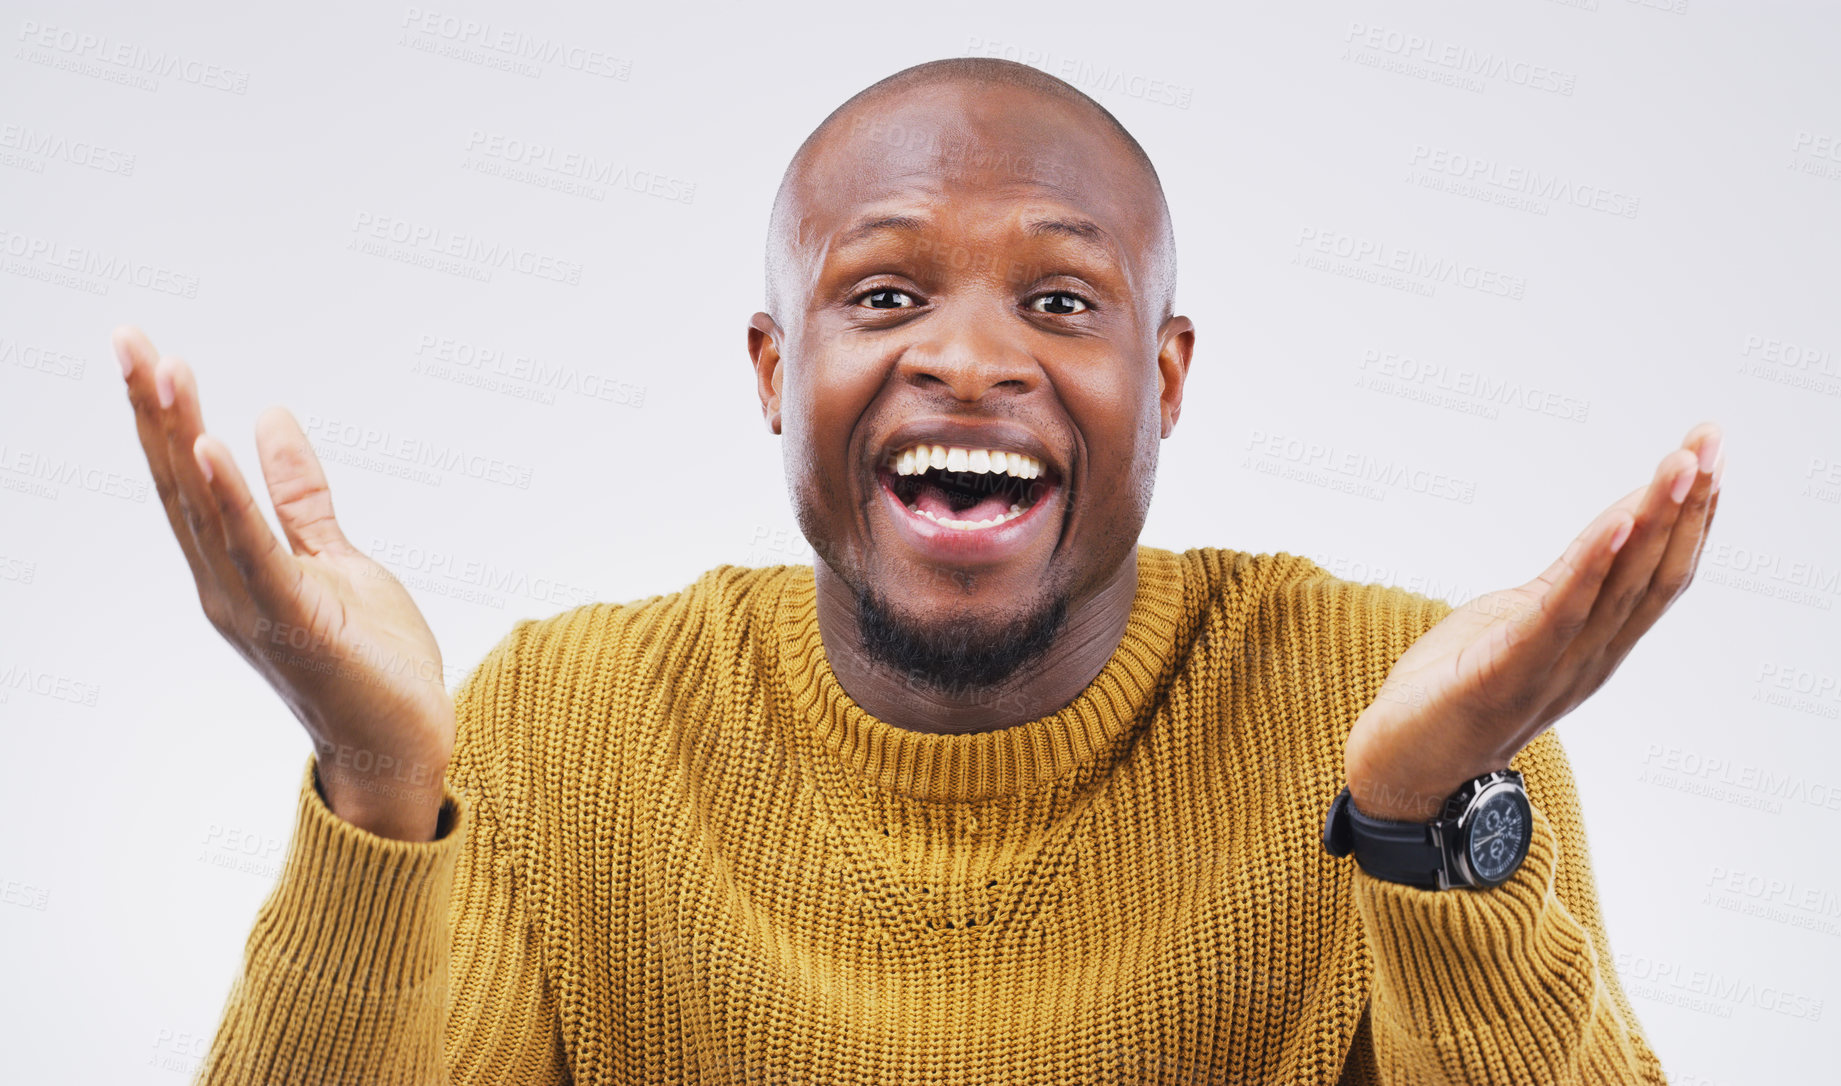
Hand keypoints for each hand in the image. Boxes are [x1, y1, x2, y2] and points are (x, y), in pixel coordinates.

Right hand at [114, 325, 453, 840]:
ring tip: (165, 371)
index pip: (188, 478)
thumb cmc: (370, 659)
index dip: (164, 413)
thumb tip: (270, 416)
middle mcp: (226, 586)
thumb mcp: (336, 557)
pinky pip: (257, 552)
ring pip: (207, 510)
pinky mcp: (295, 623)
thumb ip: (298, 496)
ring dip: (183, 437)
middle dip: (155, 410)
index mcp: (234, 569)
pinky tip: (211, 449)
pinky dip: (232, 501)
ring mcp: (254, 607)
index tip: (144, 348)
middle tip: (129, 338)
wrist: (401, 742)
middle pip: (180, 484)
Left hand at [1343, 421, 1723, 821]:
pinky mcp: (1505, 676)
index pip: (1661, 576)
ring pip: (1619, 591)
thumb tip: (1610, 529)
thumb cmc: (1453, 691)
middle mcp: (1589, 661)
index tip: (1709, 451)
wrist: (1400, 769)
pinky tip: (1613, 525)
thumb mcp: (1518, 619)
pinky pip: (1557, 617)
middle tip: (1712, 440)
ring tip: (1676, 467)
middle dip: (1687, 506)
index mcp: (1595, 647)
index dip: (1691, 515)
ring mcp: (1552, 672)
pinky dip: (1589, 569)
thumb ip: (1567, 582)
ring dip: (1652, 524)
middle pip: (1655, 577)